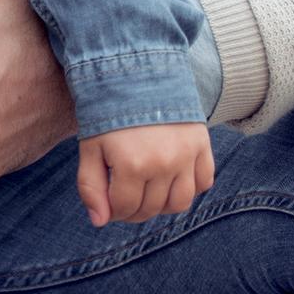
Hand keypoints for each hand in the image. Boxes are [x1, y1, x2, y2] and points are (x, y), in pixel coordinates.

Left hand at [77, 122, 214, 227]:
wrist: (138, 72)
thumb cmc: (108, 111)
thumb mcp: (90, 146)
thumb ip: (90, 186)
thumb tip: (99, 222)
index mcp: (131, 164)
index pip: (124, 209)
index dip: (113, 210)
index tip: (109, 198)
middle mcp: (163, 164)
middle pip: (151, 209)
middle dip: (134, 209)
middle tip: (125, 194)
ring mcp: (186, 156)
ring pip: (180, 203)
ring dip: (162, 205)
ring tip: (148, 190)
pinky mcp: (202, 145)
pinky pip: (204, 182)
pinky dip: (191, 187)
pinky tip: (172, 178)